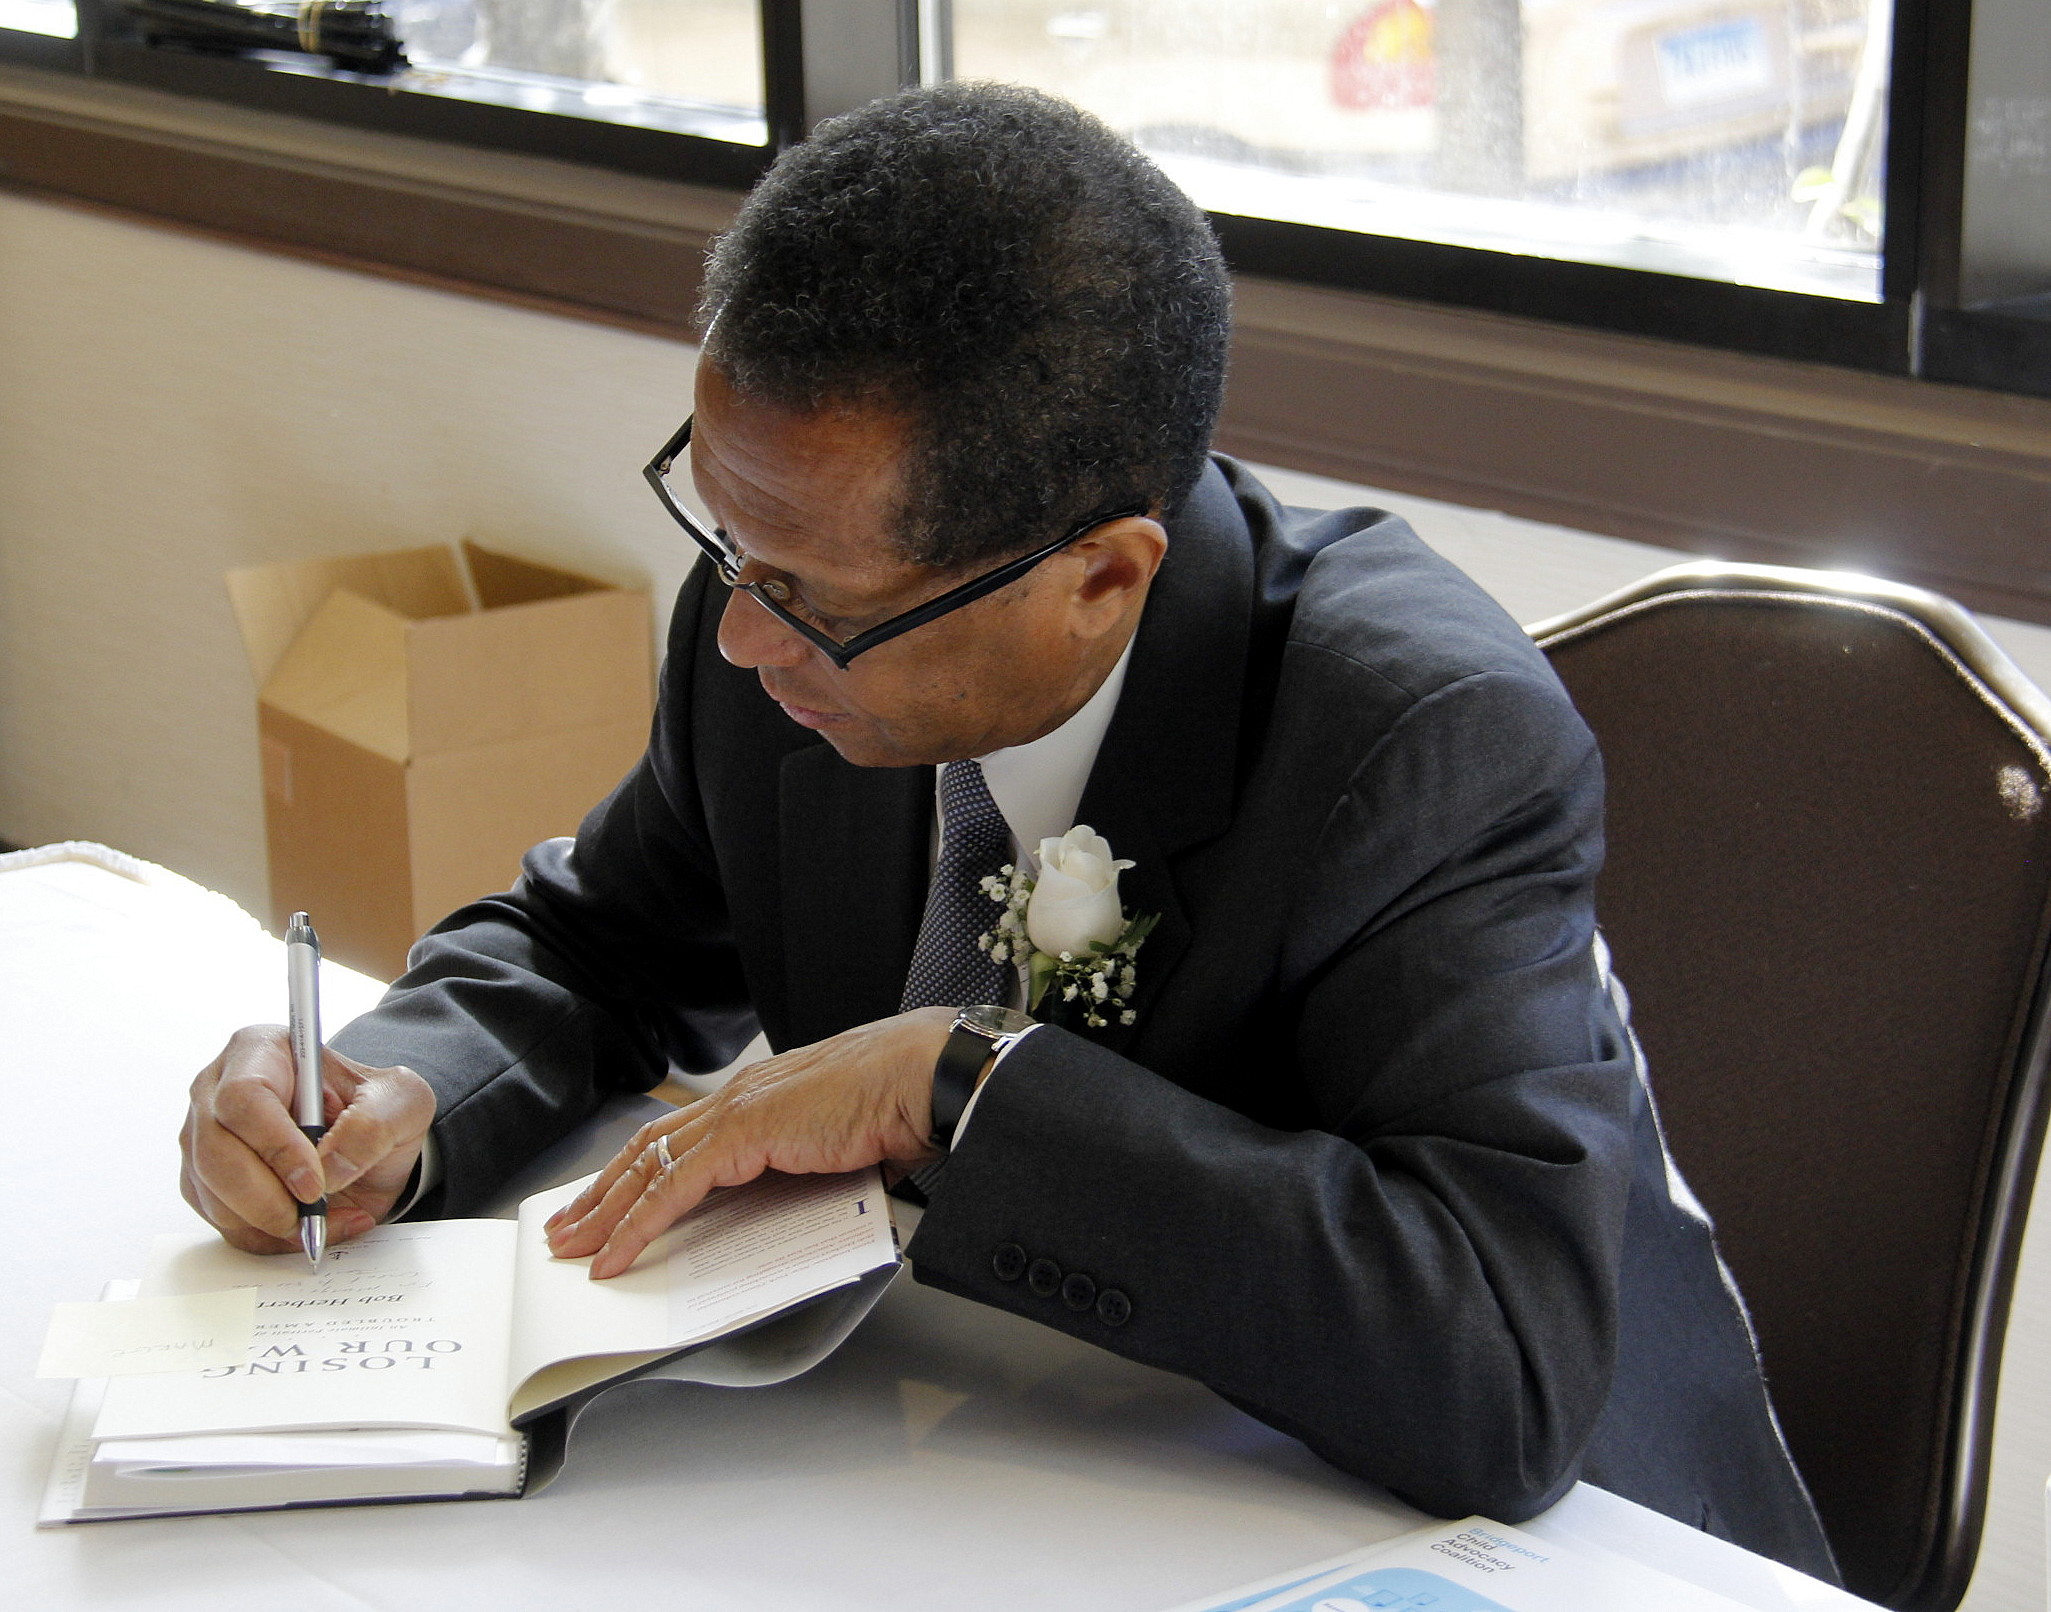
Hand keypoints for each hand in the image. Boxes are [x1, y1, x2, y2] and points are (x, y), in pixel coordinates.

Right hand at [179, 1025, 435, 1254]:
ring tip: (326, 1219)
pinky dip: (267, 1237)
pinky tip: (309, 1227)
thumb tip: (330, 1167)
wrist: (369, 1141)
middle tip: (312, 1215)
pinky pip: (223, 1222)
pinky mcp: (206, 1181)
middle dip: (266, 1197)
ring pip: (212, 1193)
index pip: (245, 1097)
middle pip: (215, 1151)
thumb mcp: (401, 1102)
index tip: (315, 1182)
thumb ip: (373, 1126)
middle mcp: (217, 1090)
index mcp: (261, 1050)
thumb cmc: (376, 1108)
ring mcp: (204, 1138)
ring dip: (269, 1222)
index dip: (276, 1147)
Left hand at [545, 1007, 955, 1278]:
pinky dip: (638, 1225)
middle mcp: (740, 1096)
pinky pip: (673, 1188)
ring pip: (649, 1167)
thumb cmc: (904, 1100)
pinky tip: (617, 1255)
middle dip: (603, 1193)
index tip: (613, 1201)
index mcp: (764, 1094)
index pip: (683, 1133)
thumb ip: (811, 1165)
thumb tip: (806, 1199)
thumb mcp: (842, 1141)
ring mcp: (737, 1112)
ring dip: (605, 1212)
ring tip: (573, 1248)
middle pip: (650, 1147)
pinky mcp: (742, 1134)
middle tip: (567, 1229)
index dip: (641, 1170)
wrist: (925, 1075)